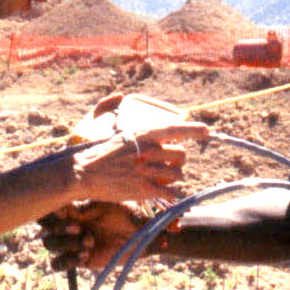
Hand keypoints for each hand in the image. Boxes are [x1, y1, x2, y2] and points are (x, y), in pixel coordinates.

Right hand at [38, 201, 150, 270]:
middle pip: (44, 227)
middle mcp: (68, 225)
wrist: (140, 234)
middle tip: (78, 228)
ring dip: (65, 243)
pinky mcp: (78, 260)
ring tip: (89, 241)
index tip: (64, 210)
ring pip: (49, 244)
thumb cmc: (126, 213)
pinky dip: (67, 260)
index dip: (50, 210)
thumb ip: (86, 201)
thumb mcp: (107, 203)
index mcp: (72, 208)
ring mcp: (71, 243)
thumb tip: (68, 197)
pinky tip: (85, 254)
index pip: (49, 208)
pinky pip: (58, 263)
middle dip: (57, 227)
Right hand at [68, 121, 207, 205]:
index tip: (206, 131)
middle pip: (180, 156)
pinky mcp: (144, 189)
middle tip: (167, 166)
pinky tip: (163, 194)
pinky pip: (169, 192)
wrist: (82, 173)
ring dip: (173, 178)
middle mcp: (148, 150)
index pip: (175, 129)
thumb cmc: (96, 153)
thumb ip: (129, 124)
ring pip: (177, 175)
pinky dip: (169, 194)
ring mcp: (147, 170)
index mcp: (142, 134)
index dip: (193, 130)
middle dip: (177, 162)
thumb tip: (120, 94)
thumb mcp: (115, 132)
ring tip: (161, 180)